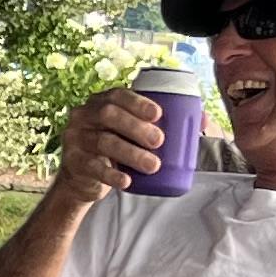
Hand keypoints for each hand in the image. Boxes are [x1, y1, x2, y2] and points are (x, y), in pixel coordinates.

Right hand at [51, 88, 165, 204]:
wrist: (83, 178)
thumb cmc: (115, 148)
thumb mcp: (131, 133)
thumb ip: (162, 125)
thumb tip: (202, 121)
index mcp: (101, 102)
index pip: (117, 95)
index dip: (137, 103)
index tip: (158, 114)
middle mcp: (84, 116)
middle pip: (108, 115)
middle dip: (136, 127)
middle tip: (159, 141)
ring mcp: (76, 139)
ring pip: (103, 142)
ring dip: (130, 153)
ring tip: (153, 166)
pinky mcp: (73, 162)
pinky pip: (92, 167)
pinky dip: (111, 174)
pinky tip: (126, 181)